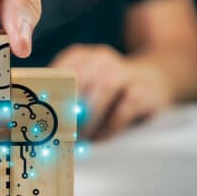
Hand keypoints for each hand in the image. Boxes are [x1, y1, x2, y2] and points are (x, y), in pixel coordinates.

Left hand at [51, 44, 173, 139]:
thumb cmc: (109, 92)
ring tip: (81, 138)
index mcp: (81, 57)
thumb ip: (63, 101)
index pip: (59, 72)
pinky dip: (110, 125)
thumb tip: (41, 122)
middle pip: (81, 77)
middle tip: (60, 131)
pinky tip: (101, 137)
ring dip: (89, 117)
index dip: (50, 95)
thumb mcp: (85, 88)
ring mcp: (126, 72)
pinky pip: (125, 107)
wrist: (155, 78)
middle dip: (69, 107)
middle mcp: (102, 59)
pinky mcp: (145, 91)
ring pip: (105, 87)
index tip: (42, 116)